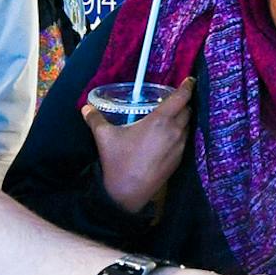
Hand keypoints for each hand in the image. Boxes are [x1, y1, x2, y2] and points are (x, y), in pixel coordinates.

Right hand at [85, 77, 195, 213]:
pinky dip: (181, 134)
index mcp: (160, 121)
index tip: (189, 80)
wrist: (128, 193)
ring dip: (183, 119)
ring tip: (172, 116)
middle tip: (175, 99)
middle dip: (184, 103)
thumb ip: (95, 119)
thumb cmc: (118, 161)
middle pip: (188, 111)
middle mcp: (174, 132)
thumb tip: (86, 108)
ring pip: (188, 126)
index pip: (181, 98)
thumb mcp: (104, 137)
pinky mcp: (179, 160)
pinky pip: (185, 141)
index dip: (187, 87)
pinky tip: (169, 136)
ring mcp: (179, 147)